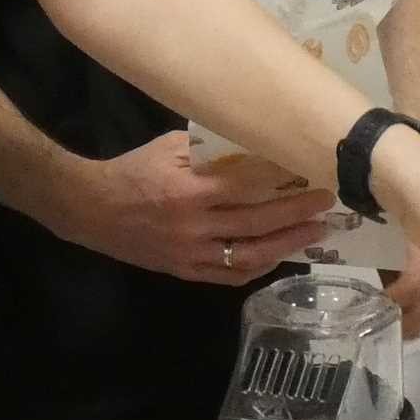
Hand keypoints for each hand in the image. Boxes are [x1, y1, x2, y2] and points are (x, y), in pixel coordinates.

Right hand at [65, 130, 336, 284]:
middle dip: (298, 212)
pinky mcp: (184, 271)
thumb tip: (253, 143)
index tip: (312, 170)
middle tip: (327, 201)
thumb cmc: (133, 170)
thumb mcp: (168, 147)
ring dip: (287, 244)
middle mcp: (194, 225)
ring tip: (316, 232)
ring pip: (250, 254)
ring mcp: (190, 253)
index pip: (249, 185)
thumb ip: (210, 149)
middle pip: (258, 221)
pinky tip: (280, 256)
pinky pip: (229, 276)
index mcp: (190, 190)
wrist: (91, 208)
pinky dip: (258, 268)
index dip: (284, 180)